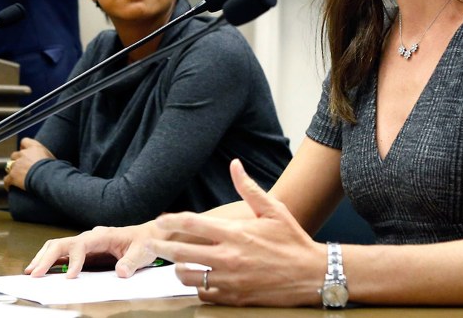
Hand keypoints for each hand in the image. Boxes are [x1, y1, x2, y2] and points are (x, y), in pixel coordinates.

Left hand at [3, 138, 54, 190]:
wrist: (48, 177)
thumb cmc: (53, 168)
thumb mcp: (51, 157)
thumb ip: (44, 155)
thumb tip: (46, 159)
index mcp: (34, 147)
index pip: (24, 141)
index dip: (23, 147)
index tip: (24, 150)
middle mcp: (23, 154)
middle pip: (15, 154)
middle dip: (17, 160)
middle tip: (22, 167)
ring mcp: (17, 164)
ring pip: (9, 166)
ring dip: (13, 171)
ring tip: (17, 177)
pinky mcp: (12, 175)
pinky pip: (6, 180)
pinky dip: (8, 183)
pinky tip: (10, 187)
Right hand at [25, 222, 159, 278]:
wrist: (148, 236)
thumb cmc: (145, 242)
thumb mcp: (143, 251)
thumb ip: (132, 261)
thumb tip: (121, 272)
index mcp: (103, 235)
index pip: (82, 244)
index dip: (74, 260)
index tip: (70, 277)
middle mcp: (91, 237)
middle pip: (63, 243)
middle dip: (47, 257)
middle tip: (35, 274)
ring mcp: (86, 243)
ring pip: (58, 245)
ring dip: (44, 257)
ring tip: (31, 272)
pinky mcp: (84, 250)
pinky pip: (63, 253)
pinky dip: (49, 260)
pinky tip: (40, 269)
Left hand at [149, 159, 325, 306]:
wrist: (312, 275)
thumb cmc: (292, 240)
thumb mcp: (273, 210)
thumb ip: (249, 188)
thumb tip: (234, 164)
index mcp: (235, 233)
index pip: (192, 224)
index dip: (171, 220)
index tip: (161, 220)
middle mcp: (228, 257)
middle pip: (181, 253)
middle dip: (161, 248)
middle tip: (151, 245)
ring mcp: (230, 281)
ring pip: (189, 278)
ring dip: (180, 269)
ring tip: (179, 264)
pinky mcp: (234, 299)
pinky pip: (205, 295)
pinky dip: (200, 287)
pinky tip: (203, 280)